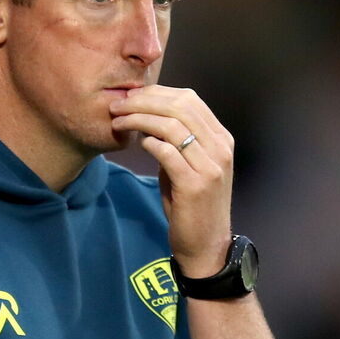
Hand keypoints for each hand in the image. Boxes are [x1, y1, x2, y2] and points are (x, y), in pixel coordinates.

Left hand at [110, 86, 233, 277]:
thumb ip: (177, 141)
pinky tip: (136, 143)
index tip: (131, 96)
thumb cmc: (192, 206)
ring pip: (172, 125)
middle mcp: (220, 148)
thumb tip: (148, 115)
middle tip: (119, 105)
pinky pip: (167, 151)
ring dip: (140, 119)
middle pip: (180, 106)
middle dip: (144, 101)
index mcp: (221, 139)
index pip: (190, 99)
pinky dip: (148, 143)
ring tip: (119, 121)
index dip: (158, 93)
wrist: (206, 245)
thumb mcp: (190, 166)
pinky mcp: (195, 184)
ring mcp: (211, 166)